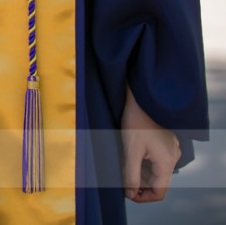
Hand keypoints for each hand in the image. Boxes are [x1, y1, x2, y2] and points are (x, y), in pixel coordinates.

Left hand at [121, 83, 180, 202]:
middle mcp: (173, 158)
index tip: (126, 192)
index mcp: (167, 163)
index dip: (143, 197)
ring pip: (155, 171)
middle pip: (157, 182)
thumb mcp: (131, 150)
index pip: (159, 192)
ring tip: (122, 167)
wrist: (142, 97)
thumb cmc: (136, 122)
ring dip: (140, 173)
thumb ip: (130, 174)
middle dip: (139, 184)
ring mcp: (170, 150)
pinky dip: (143, 163)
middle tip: (120, 181)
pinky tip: (129, 156)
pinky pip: (156, 159)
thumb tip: (129, 193)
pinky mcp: (165, 142)